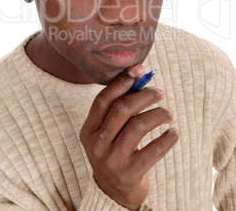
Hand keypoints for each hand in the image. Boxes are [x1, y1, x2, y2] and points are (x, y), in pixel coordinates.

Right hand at [80, 64, 178, 210]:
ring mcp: (111, 161)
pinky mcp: (129, 174)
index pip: (103, 100)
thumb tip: (140, 77)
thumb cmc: (115, 151)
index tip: (139, 70)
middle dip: (144, 95)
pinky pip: (153, 150)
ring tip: (168, 114)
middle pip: (122, 109)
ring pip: (138, 126)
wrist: (113, 192)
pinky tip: (174, 133)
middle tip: (160, 92)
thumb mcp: (108, 132)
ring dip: (157, 114)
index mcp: (89, 130)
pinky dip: (167, 138)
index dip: (122, 82)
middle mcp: (97, 144)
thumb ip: (118, 108)